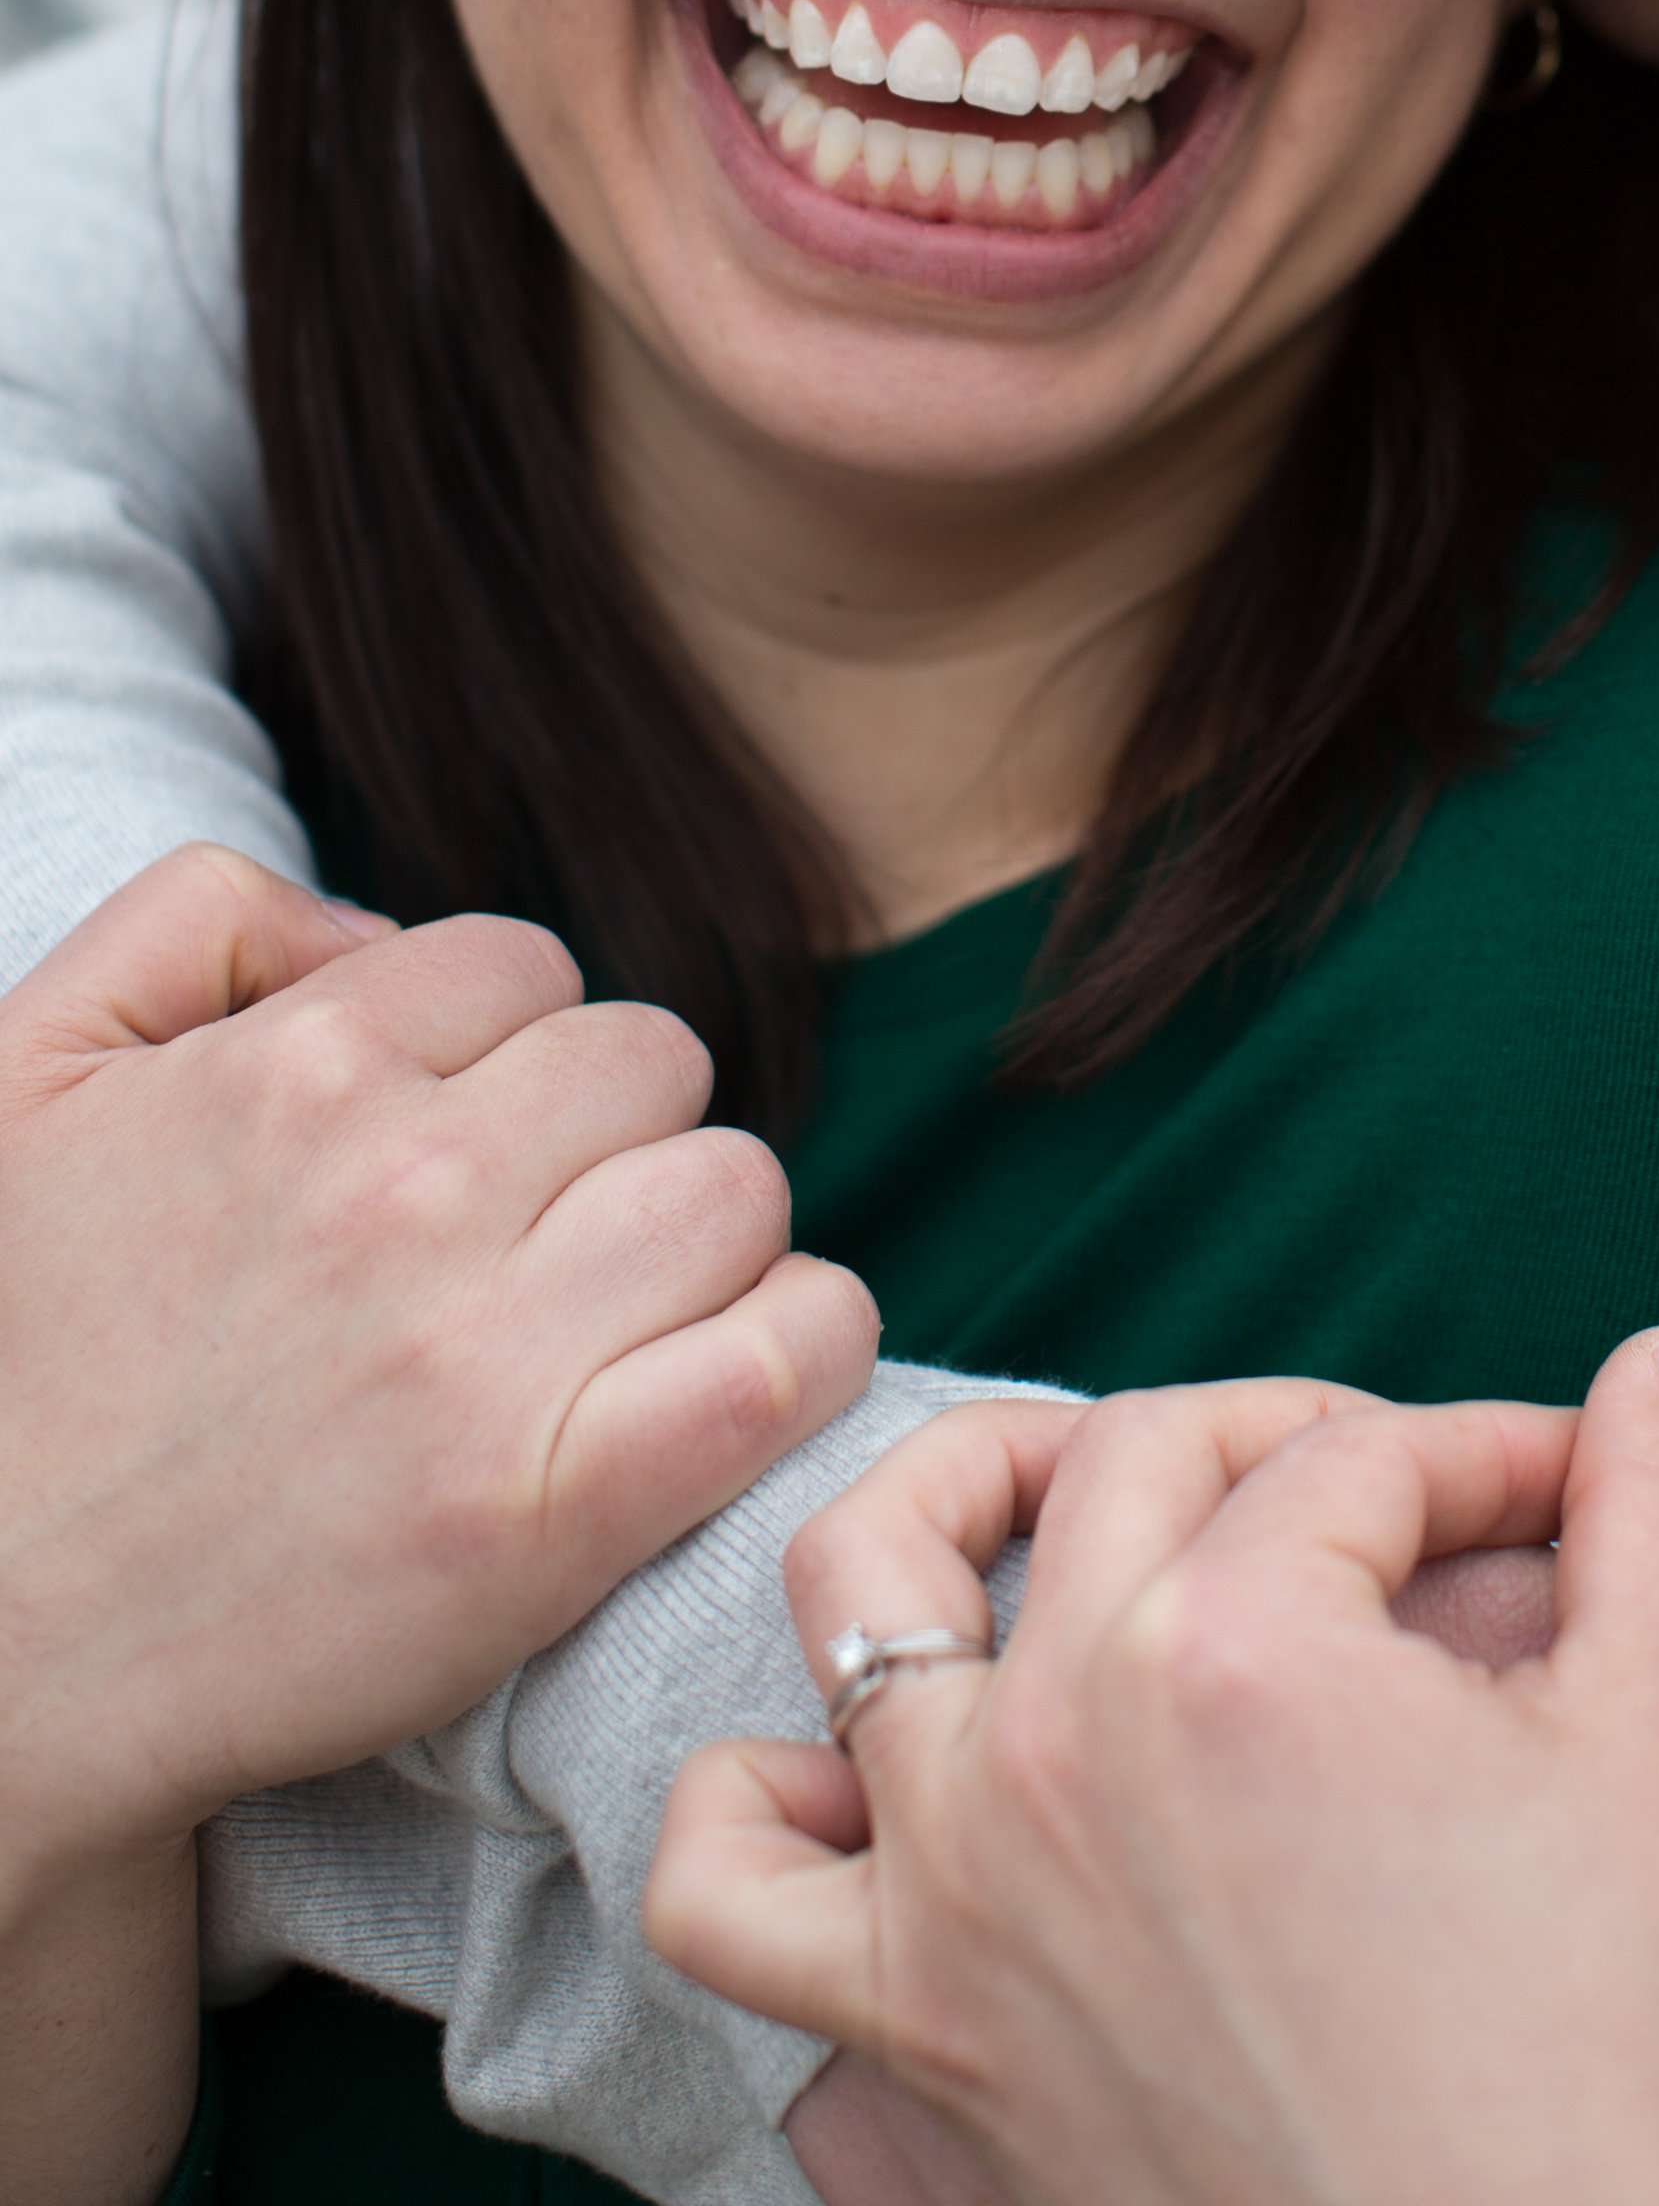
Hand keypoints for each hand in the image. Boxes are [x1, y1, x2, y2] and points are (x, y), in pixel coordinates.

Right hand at [0, 844, 879, 1896]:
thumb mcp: (26, 1076)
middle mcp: (406, 1188)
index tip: (466, 1142)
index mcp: (296, 1068)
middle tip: (539, 1235)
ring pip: (737, 1186)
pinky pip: (792, 1350)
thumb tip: (371, 929)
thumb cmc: (15, 1366)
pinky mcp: (561, 1515)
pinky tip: (731, 1378)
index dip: (508, 1050)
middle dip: (609, 1133)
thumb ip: (194, 924)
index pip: (527, 968)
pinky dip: (800, 1344)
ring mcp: (490, 1354)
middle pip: (653, 1060)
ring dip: (699, 1239)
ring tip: (614, 1314)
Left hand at [652, 1334, 1658, 2205]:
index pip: (1357, 1456)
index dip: (1478, 1450)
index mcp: (1244, 1648)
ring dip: (947, 1513)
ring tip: (1054, 1506)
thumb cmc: (1592, 2065)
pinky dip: (762, 1804)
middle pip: (1128, 1463)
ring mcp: (951, 1880)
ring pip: (858, 1595)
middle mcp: (1060, 1732)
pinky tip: (878, 1774)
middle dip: (1274, 1438)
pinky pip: (726, 1883)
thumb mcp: (1657, 1752)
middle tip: (1384, 1494)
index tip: (1556, 1490)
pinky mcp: (896, 2032)